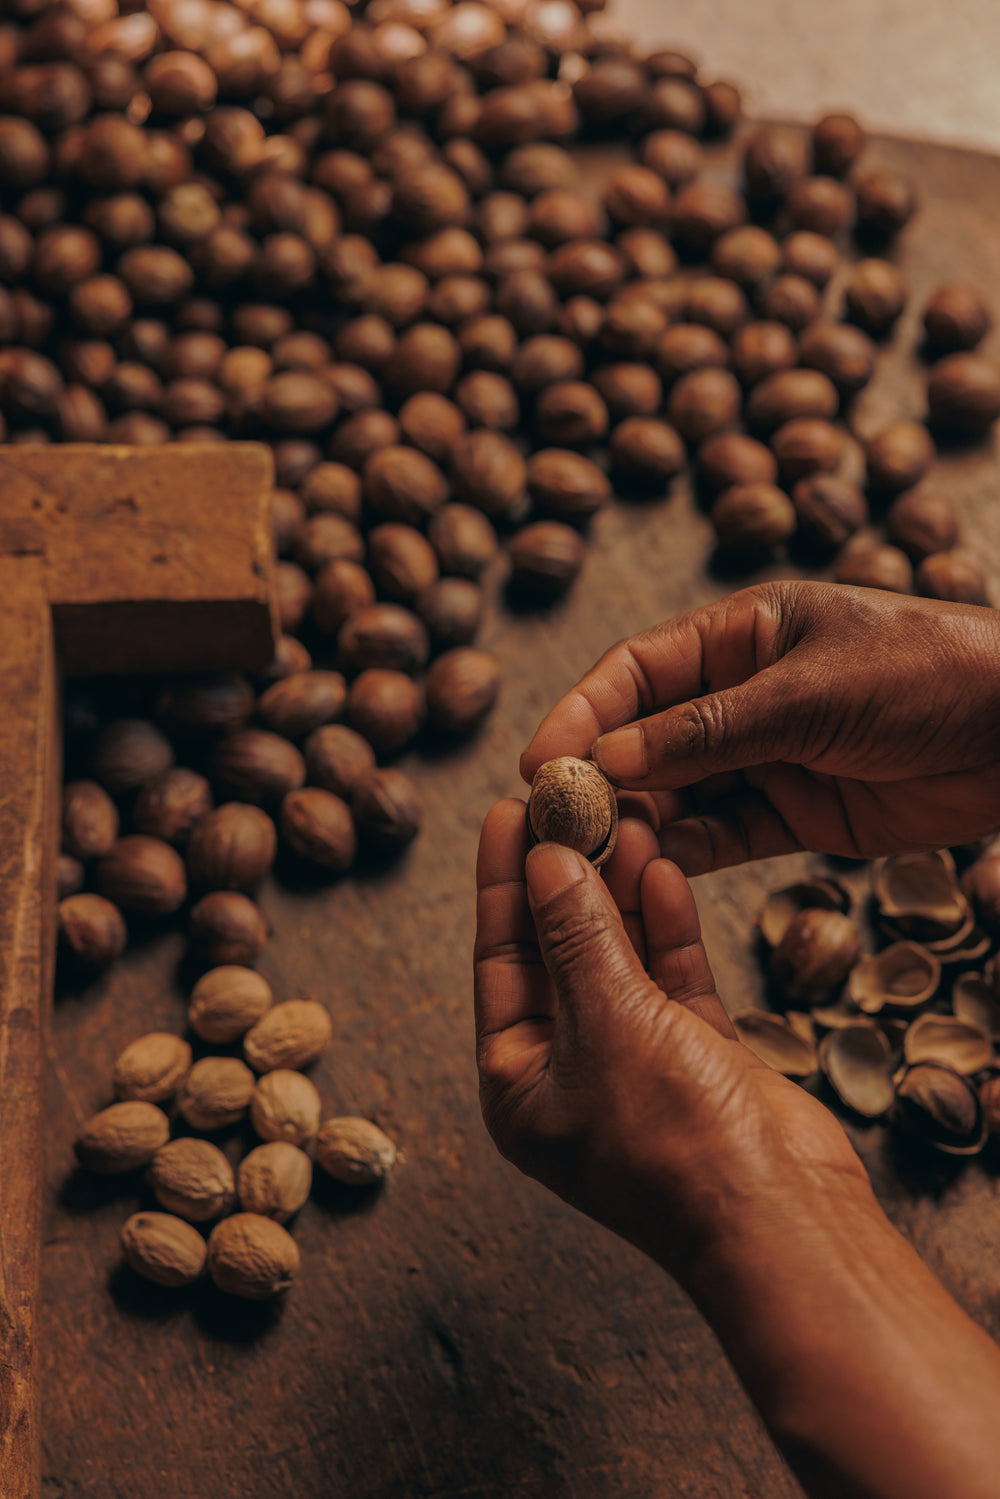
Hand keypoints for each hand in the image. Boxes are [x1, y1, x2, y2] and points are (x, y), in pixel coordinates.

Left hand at [474, 799, 869, 1273]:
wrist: (781, 1217)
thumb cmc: (672, 1145)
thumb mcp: (605, 1023)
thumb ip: (575, 937)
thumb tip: (544, 862)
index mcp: (518, 1081)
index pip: (500, 958)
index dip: (503, 882)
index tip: (509, 812)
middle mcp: (570, 1069)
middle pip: (558, 948)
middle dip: (566, 875)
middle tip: (569, 799)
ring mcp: (636, 1060)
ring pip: (619, 954)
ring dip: (619, 888)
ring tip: (624, 816)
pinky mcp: (697, 1053)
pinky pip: (671, 974)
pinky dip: (666, 924)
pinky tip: (662, 868)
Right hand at [520, 580, 999, 872]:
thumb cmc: (927, 674)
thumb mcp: (808, 693)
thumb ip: (705, 732)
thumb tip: (607, 761)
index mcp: (742, 634)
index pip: (637, 671)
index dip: (583, 714)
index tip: (541, 761)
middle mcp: (744, 693)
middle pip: (648, 737)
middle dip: (603, 779)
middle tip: (560, 824)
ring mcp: (768, 755)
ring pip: (679, 794)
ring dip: (640, 824)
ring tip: (601, 858)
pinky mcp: (796, 813)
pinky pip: (725, 835)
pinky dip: (688, 855)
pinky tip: (655, 873)